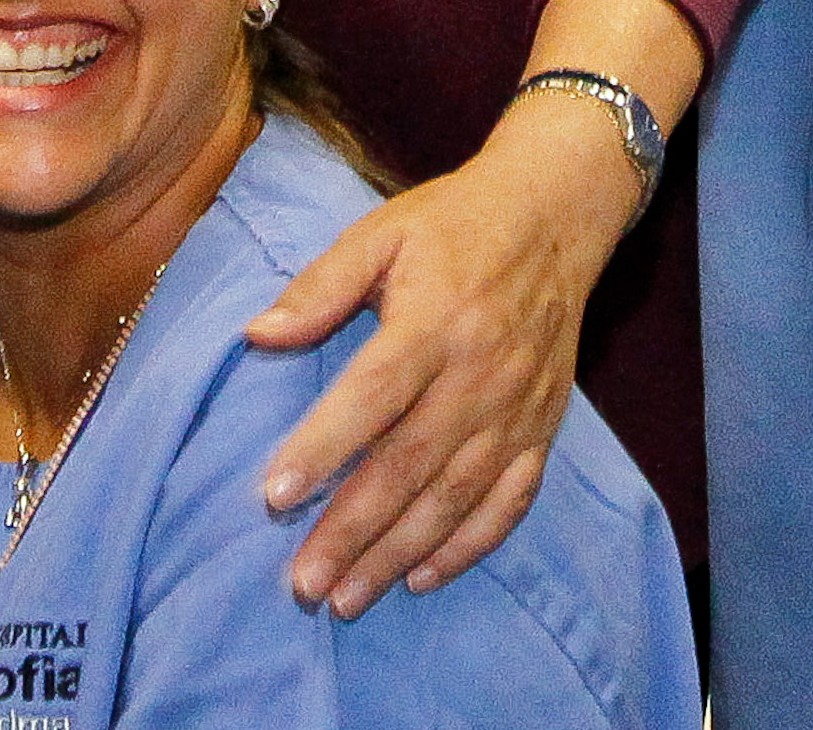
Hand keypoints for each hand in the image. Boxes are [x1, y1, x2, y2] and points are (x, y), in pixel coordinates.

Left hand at [244, 103, 634, 616]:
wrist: (555, 216)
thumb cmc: (453, 224)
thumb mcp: (380, 231)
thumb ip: (320, 286)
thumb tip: (257, 335)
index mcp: (434, 323)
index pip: (373, 397)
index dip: (323, 448)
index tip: (275, 496)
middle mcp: (479, 375)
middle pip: (409, 466)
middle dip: (353, 531)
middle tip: (303, 583)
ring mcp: (516, 410)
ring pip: (454, 499)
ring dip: (398, 553)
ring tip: (347, 597)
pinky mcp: (542, 428)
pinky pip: (509, 502)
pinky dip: (468, 547)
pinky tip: (422, 576)